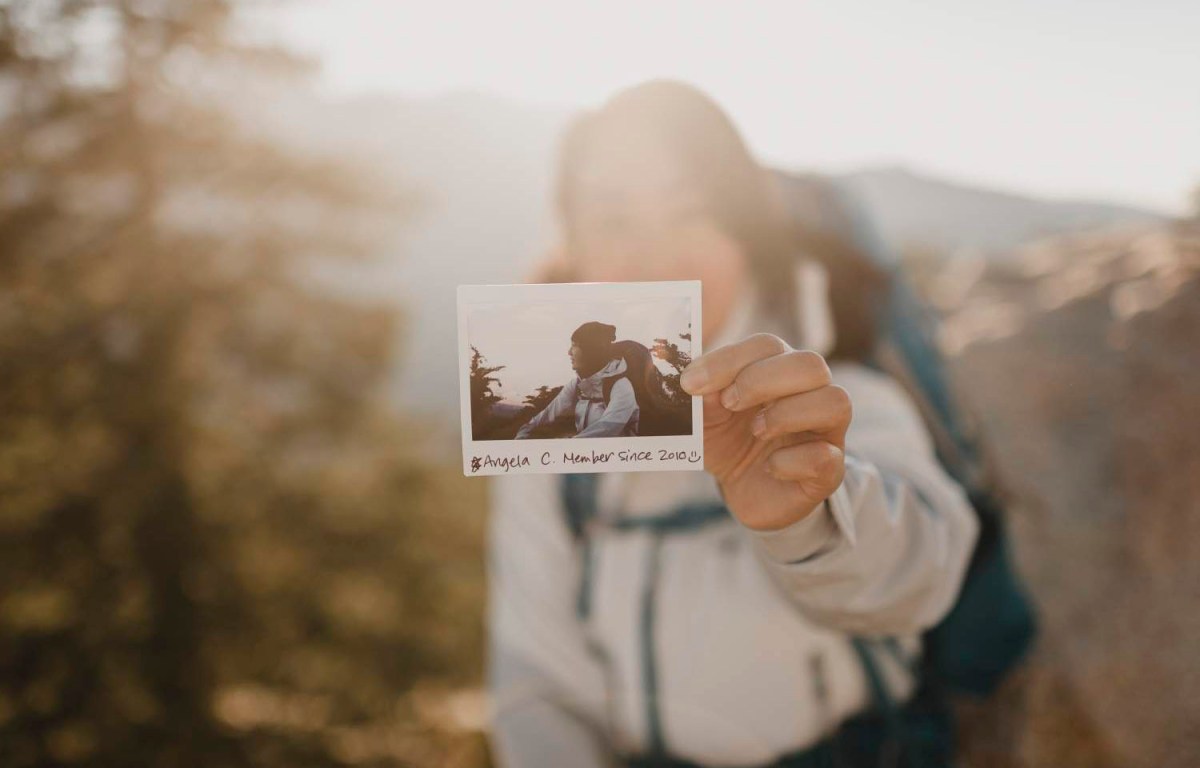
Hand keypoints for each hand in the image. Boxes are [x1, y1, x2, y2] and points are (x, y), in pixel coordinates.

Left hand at [680, 334, 850, 530]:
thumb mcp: (703, 417)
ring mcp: (826, 431)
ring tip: (756, 430)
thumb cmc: (728, 441)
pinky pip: (828, 457)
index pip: (767, 346)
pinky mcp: (829, 471)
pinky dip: (791, 461)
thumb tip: (694, 383)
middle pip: (811, 364)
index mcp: (779, 369)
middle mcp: (811, 393)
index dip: (728, 360)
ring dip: (787, 413)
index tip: (690, 384)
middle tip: (728, 403)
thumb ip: (700, 397)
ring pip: (836, 402)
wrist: (741, 491)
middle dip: (762, 380)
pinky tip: (769, 467)